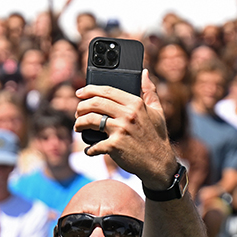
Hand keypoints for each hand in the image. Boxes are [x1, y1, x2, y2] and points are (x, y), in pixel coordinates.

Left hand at [75, 70, 175, 188]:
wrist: (159, 164)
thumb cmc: (157, 136)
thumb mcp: (157, 111)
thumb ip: (149, 91)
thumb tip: (144, 73)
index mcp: (136, 103)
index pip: (107, 90)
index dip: (89, 90)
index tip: (80, 93)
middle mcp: (128, 114)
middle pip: (95, 103)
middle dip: (81, 106)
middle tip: (77, 112)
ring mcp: (120, 130)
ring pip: (90, 120)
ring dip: (79, 123)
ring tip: (78, 127)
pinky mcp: (115, 146)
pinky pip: (94, 145)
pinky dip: (89, 149)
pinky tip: (89, 150)